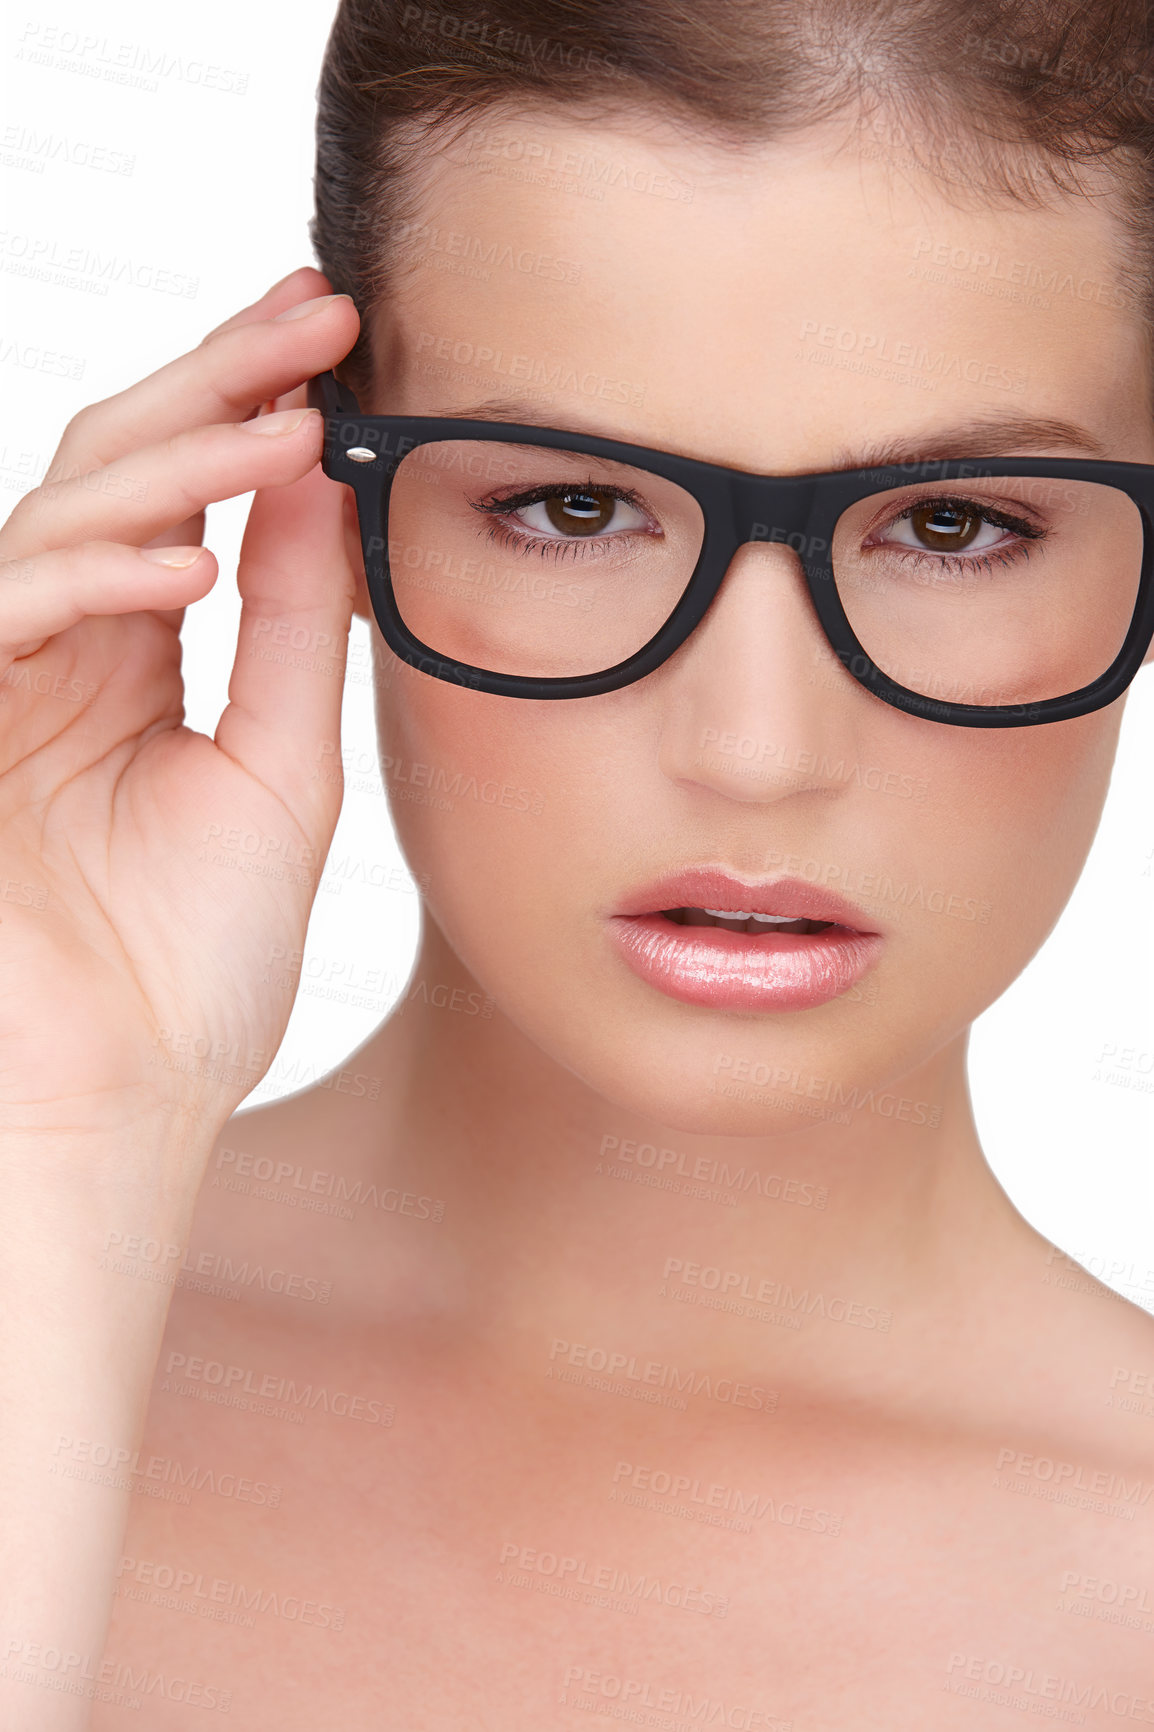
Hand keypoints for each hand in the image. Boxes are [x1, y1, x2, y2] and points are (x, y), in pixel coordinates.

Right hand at [0, 267, 363, 1140]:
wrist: (121, 1103)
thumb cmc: (190, 969)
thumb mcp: (276, 771)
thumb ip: (288, 627)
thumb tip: (321, 482)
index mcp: (125, 662)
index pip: (178, 496)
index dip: (247, 403)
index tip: (340, 332)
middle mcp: (50, 653)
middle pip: (114, 471)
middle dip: (212, 381)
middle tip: (316, 312)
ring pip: (55, 518)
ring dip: (170, 462)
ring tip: (284, 427)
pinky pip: (5, 613)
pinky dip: (91, 578)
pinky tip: (189, 566)